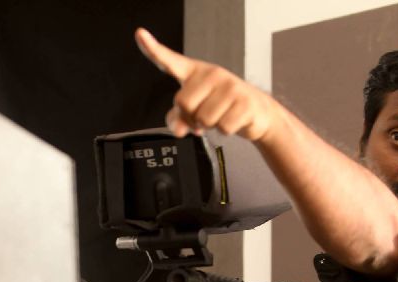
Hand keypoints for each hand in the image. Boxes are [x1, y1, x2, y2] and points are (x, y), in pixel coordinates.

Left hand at [135, 28, 278, 140]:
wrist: (257, 112)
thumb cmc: (222, 106)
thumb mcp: (196, 111)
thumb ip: (177, 119)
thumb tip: (178, 129)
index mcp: (194, 73)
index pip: (169, 61)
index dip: (152, 48)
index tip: (140, 35)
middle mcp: (211, 74)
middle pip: (183, 103)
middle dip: (192, 118)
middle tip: (204, 116)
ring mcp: (229, 86)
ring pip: (204, 119)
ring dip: (210, 126)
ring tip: (220, 116)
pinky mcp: (244, 101)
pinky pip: (222, 127)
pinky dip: (225, 130)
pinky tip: (232, 120)